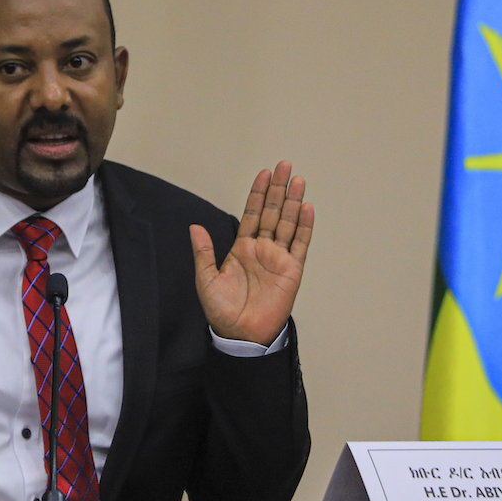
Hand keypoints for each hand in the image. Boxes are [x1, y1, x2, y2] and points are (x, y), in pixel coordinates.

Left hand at [190, 161, 313, 344]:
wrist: (240, 334)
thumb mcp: (206, 278)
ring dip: (294, 201)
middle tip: (285, 166)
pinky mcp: (292, 270)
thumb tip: (195, 226)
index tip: (264, 174)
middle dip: (279, 189)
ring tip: (298, 180)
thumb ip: (203, 251)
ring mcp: (279, 258)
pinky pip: (300, 244)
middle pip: (274, 212)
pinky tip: (307, 208)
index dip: (258, 194)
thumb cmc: (222, 311)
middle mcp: (262, 249)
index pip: (252, 213)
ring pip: (289, 223)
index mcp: (242, 248)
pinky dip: (305, 226)